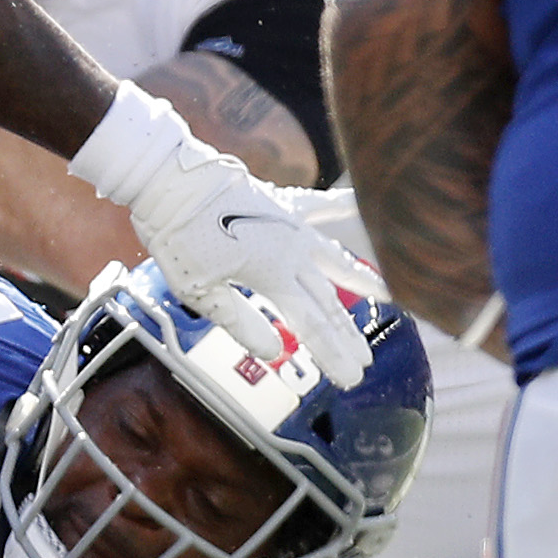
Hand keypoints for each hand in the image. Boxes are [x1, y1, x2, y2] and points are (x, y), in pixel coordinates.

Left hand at [71, 83, 370, 387]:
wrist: (169, 178)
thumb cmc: (178, 237)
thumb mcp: (200, 291)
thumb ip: (241, 322)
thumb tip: (276, 352)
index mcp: (273, 276)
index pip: (312, 325)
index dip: (333, 355)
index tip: (351, 379)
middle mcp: (292, 251)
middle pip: (328, 301)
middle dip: (346, 335)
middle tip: (364, 363)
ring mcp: (292, 225)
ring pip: (335, 259)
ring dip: (361, 281)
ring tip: (388, 295)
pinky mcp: (282, 204)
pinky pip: (321, 207)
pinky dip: (343, 208)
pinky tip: (363, 201)